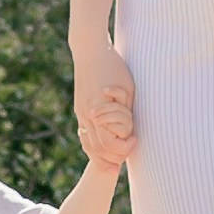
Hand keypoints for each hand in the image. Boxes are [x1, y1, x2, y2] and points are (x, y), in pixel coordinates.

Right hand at [72, 41, 137, 162]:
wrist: (89, 50)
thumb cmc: (113, 66)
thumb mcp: (127, 88)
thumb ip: (127, 110)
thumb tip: (132, 128)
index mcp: (99, 111)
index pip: (109, 144)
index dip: (123, 148)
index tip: (135, 141)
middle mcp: (86, 114)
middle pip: (96, 148)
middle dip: (111, 158)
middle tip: (124, 160)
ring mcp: (80, 111)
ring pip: (87, 143)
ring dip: (99, 156)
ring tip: (111, 163)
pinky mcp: (78, 107)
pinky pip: (83, 133)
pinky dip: (91, 145)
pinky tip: (99, 149)